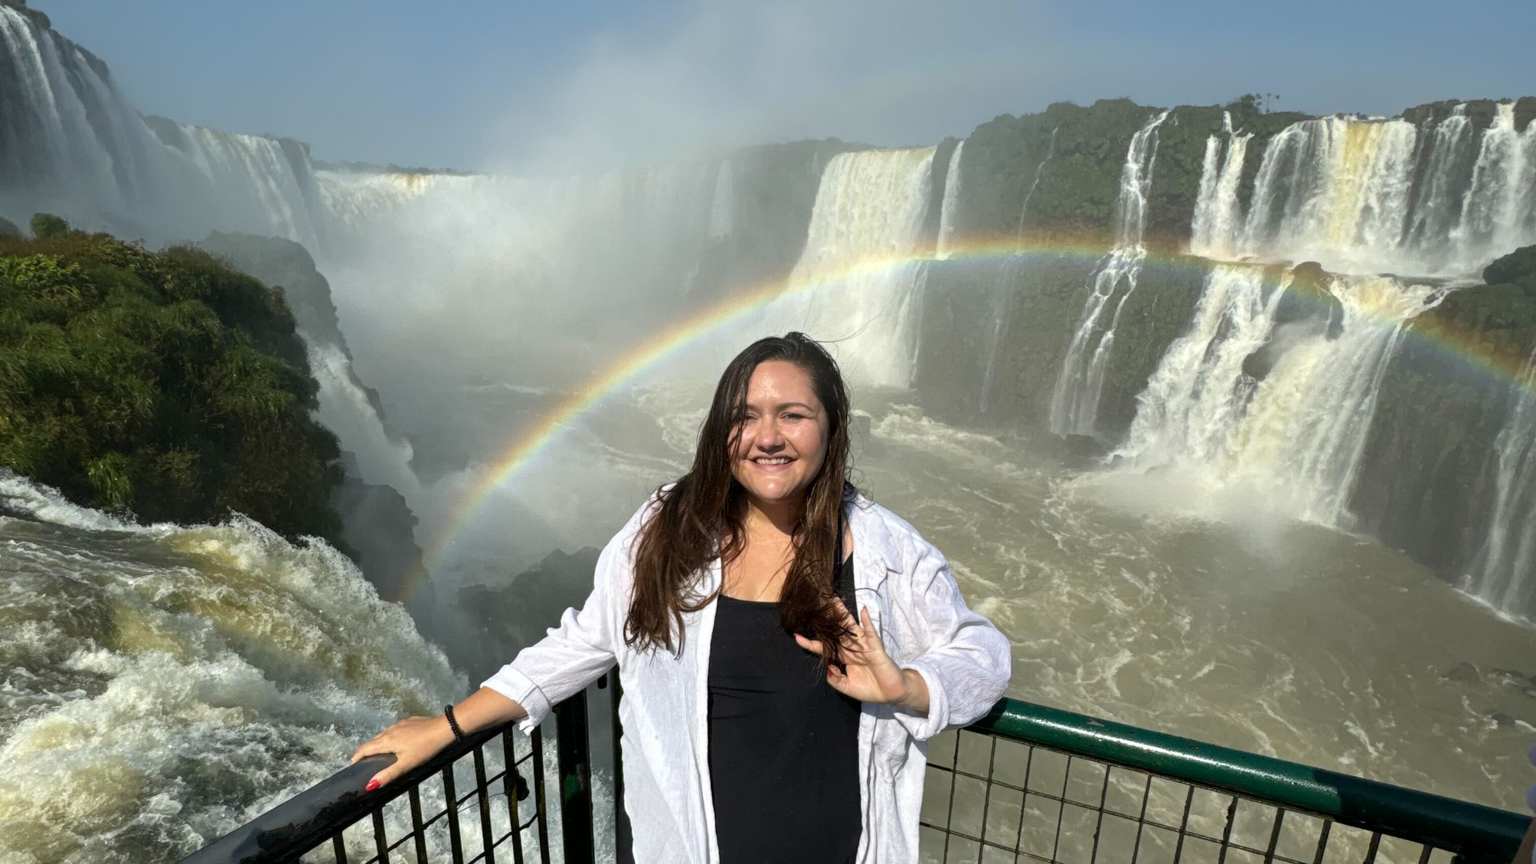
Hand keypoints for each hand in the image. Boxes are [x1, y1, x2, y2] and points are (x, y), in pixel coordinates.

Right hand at [351, 714, 455, 790]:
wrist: (444, 729)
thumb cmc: (425, 748)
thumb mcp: (406, 764)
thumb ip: (388, 774)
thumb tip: (369, 785)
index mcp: (386, 741)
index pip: (364, 748)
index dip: (356, 756)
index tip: (353, 764)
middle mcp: (390, 730)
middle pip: (373, 741)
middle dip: (367, 751)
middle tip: (367, 762)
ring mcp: (400, 723)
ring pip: (384, 734)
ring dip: (379, 744)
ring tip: (382, 754)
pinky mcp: (410, 721)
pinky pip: (396, 729)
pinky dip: (392, 737)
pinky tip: (401, 743)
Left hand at [795, 603, 928, 712]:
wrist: (891, 694)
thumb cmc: (871, 689)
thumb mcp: (848, 688)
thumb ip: (836, 680)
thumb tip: (828, 667)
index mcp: (844, 657)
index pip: (824, 647)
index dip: (811, 643)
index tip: (796, 636)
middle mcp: (852, 648)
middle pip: (836, 632)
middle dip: (826, 620)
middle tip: (816, 606)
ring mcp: (864, 646)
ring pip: (851, 628)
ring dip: (843, 614)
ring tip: (835, 601)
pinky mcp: (875, 647)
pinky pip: (871, 633)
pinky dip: (868, 622)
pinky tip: (864, 611)